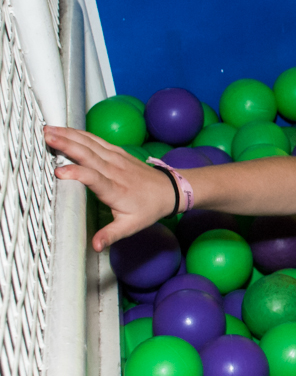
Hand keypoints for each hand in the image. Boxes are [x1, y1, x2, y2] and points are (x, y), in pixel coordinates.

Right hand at [44, 125, 174, 250]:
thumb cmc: (149, 209)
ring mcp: (116, 159)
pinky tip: (65, 129)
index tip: (59, 171)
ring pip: (91, 144)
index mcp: (116, 190)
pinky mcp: (117, 152)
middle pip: (89, 155)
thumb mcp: (131, 226)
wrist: (170, 190)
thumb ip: (111, 235)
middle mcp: (115, 171)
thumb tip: (95, 246)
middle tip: (46, 136)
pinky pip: (97, 140)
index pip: (95, 179)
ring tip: (49, 129)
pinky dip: (80, 134)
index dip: (77, 174)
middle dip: (67, 145)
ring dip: (69, 135)